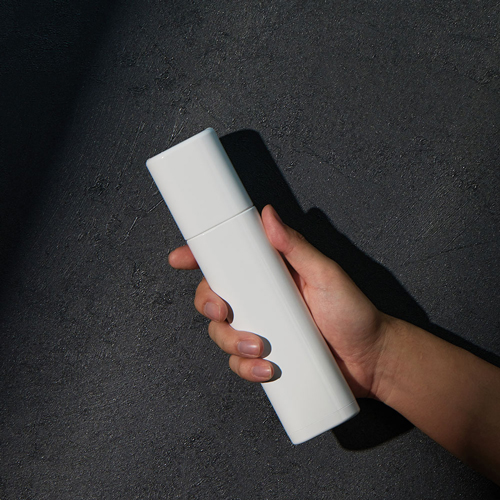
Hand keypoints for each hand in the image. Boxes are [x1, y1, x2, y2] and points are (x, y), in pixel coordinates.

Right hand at [169, 205, 389, 397]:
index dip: (199, 258)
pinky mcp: (265, 358)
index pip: (228, 260)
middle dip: (208, 304)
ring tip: (258, 348)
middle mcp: (261, 300)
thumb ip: (297, 248)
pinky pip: (239, 364)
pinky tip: (266, 370)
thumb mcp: (325, 275)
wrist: (372, 359)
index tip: (179, 258)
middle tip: (223, 310)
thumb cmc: (353, 312)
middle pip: (214, 297)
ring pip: (222, 333)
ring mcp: (262, 329)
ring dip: (230, 341)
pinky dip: (245, 369)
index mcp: (270, 274)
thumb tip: (268, 215)